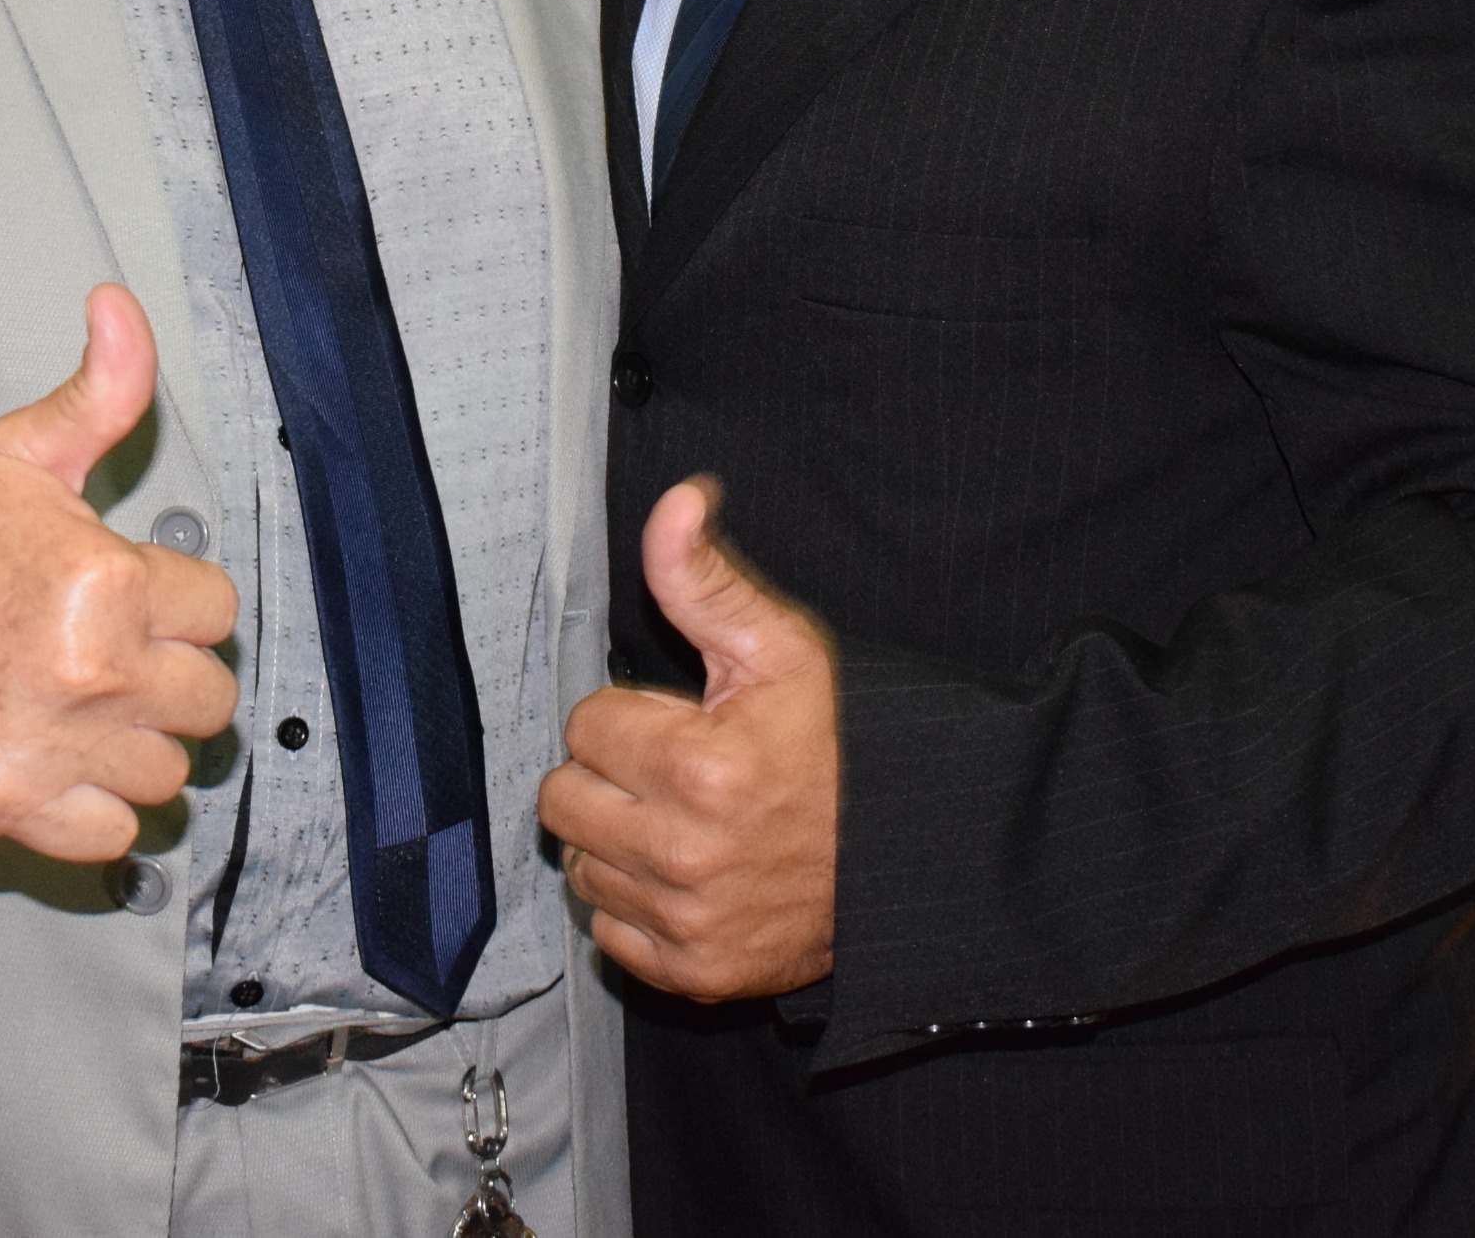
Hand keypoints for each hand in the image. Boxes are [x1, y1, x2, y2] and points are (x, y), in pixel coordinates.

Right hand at [0, 285, 238, 862]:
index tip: (120, 592)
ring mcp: (51, 749)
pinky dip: (97, 810)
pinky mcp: (10, 807)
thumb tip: (121, 306)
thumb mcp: (16, 453)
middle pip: (207, 698)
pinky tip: (61, 759)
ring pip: (170, 773)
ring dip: (137, 744)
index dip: (171, 597)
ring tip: (80, 703)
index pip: (216, 609)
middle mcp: (91, 673)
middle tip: (104, 651)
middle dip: (167, 673)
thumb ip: (99, 391)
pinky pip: (115, 835)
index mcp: (106, 583)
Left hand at [539, 475, 838, 1000]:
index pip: (585, 726)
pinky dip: (639, 907)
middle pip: (565, 800)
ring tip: (685, 823)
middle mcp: (684, 853)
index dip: (632, 716)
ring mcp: (687, 921)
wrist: (910, 855)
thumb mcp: (783, 649)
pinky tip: (690, 877)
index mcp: (697, 768)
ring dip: (619, 842)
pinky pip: (612, 936)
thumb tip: (675, 502)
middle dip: (609, 778)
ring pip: (583, 867)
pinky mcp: (695, 973)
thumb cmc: (845, 748)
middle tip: (672, 773)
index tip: (680, 724)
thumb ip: (705, 578)